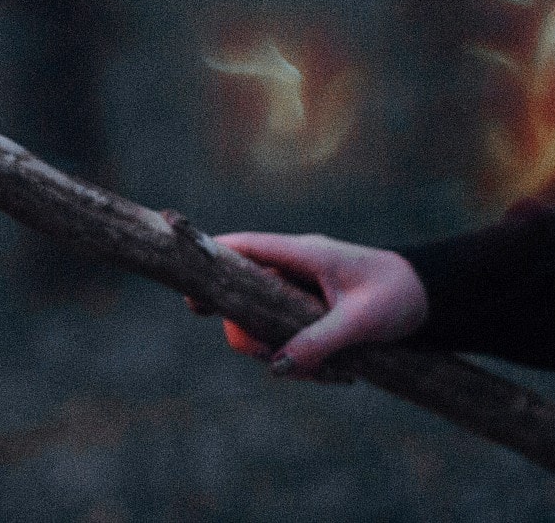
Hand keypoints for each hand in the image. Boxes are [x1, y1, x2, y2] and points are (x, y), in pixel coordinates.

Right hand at [204, 233, 428, 376]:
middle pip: (244, 295)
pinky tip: (333, 376)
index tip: (189, 288)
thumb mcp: (361, 321)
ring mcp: (300, 289)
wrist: (434, 297)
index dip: (212, 262)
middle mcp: (294, 268)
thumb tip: (277, 367)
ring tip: (324, 375)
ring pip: (264, 320)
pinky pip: (287, 335)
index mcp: (302, 253)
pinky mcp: (310, 310)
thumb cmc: (399, 295)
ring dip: (280, 351)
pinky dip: (302, 358)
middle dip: (248, 331)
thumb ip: (319, 341)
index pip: (245, 249)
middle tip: (263, 356)